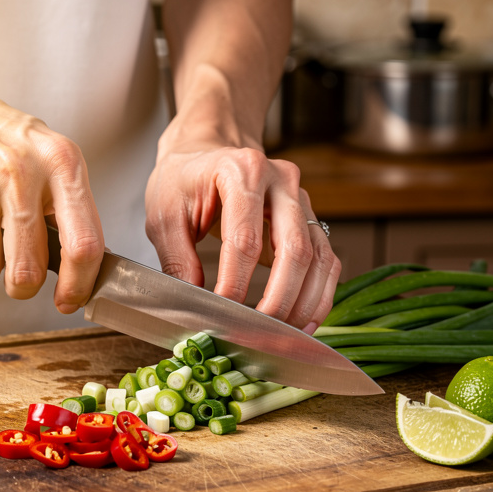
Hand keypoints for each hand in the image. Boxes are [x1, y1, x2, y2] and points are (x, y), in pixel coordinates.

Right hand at [0, 71, 104, 313]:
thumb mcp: (48, 155)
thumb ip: (68, 204)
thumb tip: (81, 269)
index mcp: (62, 163)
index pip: (84, 243)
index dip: (79, 284)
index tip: (70, 300)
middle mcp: (22, 174)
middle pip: (29, 269)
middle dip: (22, 285)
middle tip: (18, 277)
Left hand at [144, 143, 340, 332]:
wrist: (207, 153)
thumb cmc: (183, 181)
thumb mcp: (165, 214)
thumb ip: (177, 258)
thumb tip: (193, 304)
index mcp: (241, 171)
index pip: (245, 238)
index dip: (236, 283)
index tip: (223, 315)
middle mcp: (280, 181)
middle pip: (293, 250)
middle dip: (277, 300)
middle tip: (256, 335)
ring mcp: (301, 200)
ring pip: (318, 259)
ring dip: (303, 305)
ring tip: (283, 338)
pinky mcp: (310, 221)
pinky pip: (327, 262)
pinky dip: (318, 297)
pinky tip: (302, 324)